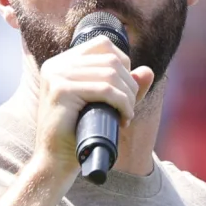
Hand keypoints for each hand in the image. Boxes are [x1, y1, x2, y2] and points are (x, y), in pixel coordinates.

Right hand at [33, 37, 154, 180]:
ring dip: (128, 96)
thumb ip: (126, 87)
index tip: (125, 90)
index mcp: (62, 63)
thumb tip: (148, 71)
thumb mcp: (107, 105)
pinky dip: (122, 104)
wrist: (56, 160)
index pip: (102, 44)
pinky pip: (104, 90)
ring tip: (127, 115)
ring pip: (110, 74)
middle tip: (129, 108)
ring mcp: (56, 75)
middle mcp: (57, 65)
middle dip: (130, 84)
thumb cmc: (80, 133)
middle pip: (110, 59)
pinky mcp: (61, 90)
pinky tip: (123, 118)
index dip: (123, 63)